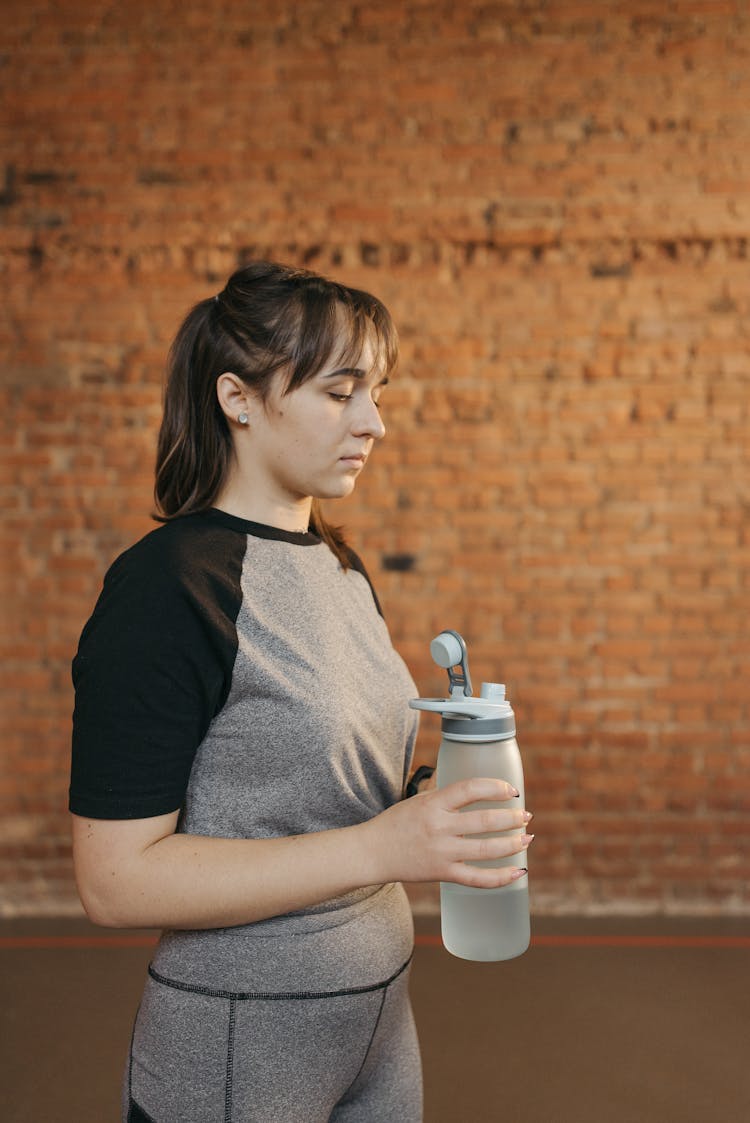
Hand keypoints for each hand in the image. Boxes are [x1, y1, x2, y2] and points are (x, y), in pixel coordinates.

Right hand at [364, 777, 532, 888]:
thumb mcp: (419, 800)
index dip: (495, 787)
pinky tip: (519, 871)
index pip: (470, 789)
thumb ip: (445, 795)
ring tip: (527, 838)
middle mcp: (439, 827)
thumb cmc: (397, 823)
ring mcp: (442, 853)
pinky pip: (478, 879)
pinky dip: (501, 877)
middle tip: (526, 816)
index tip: (511, 790)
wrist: (373, 853)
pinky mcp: (443, 874)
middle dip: (512, 818)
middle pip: (485, 821)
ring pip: (487, 850)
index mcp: (433, 804)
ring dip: (513, 844)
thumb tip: (476, 788)